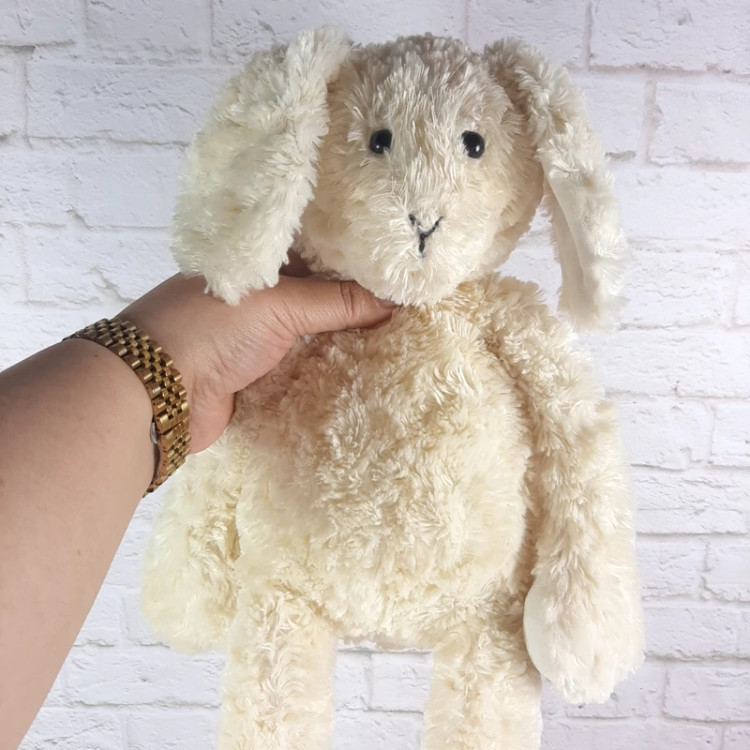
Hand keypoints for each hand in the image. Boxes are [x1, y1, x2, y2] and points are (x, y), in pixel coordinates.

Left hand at [121, 274, 394, 452]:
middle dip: (359, 299)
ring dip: (348, 337)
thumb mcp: (280, 303)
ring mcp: (258, 339)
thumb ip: (338, 301)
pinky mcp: (259, 377)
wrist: (156, 394)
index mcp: (260, 263)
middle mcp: (261, 297)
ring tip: (402, 333)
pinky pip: (304, 370)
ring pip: (314, 334)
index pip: (318, 251)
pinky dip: (331, 371)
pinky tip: (367, 369)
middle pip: (320, 295)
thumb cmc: (211, 329)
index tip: (401, 261)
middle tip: (411, 300)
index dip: (357, 255)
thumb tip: (396, 299)